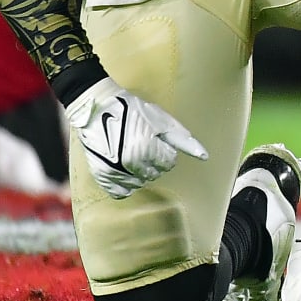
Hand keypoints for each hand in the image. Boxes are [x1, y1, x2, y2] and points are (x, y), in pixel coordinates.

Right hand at [63, 77, 207, 199]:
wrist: (97, 108)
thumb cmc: (131, 110)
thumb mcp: (161, 119)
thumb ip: (182, 139)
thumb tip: (204, 156)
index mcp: (147, 148)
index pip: (169, 163)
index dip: (165, 150)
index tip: (155, 139)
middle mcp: (130, 164)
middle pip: (156, 174)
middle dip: (154, 160)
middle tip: (142, 143)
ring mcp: (115, 172)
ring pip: (140, 183)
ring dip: (140, 171)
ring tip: (131, 152)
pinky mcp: (102, 176)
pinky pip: (122, 192)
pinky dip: (126, 183)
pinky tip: (124, 168)